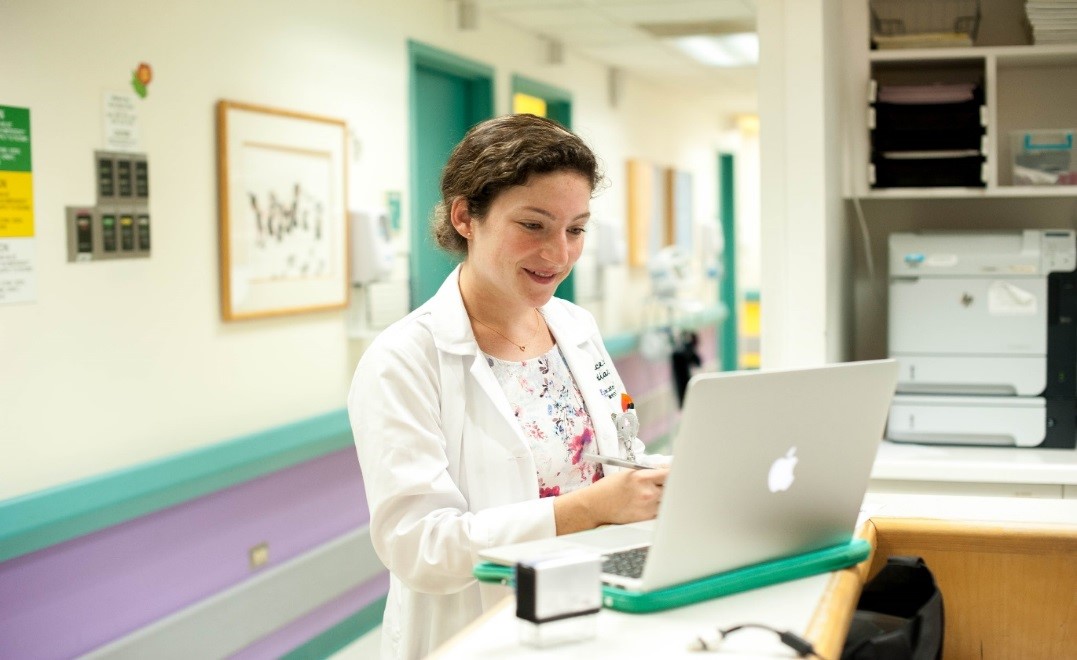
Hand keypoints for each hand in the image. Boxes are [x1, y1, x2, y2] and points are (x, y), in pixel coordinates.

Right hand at [553, 466, 668, 534]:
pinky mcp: (646, 519)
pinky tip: (650, 504)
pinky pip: (660, 512)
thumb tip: (668, 471)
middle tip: (669, 484)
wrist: (595, 507)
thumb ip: (649, 472)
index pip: (670, 473)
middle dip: (671, 485)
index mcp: (642, 477)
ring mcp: (648, 508)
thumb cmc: (610, 488)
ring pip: (668, 501)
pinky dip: (659, 508)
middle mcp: (647, 493)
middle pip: (673, 488)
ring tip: (655, 494)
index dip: (675, 472)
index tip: (678, 472)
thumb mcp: (629, 473)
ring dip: (666, 497)